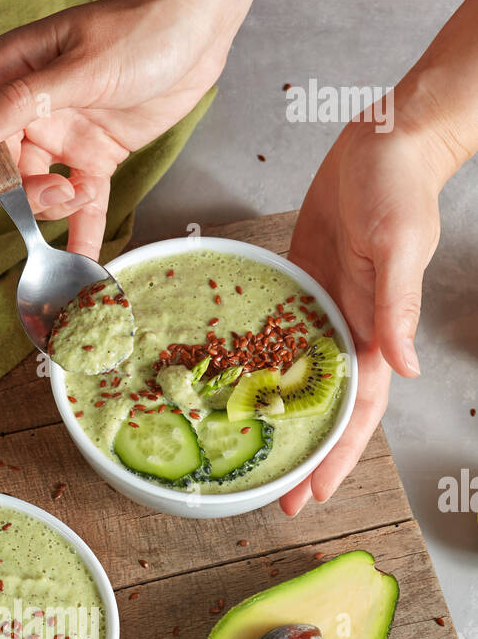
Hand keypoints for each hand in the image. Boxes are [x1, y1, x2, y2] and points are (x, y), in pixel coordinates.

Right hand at [0, 0, 261, 258]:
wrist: (196, 30)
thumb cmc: (138, 30)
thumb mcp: (79, 67)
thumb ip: (23, 102)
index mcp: (11, 74)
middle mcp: (30, 109)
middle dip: (19, 191)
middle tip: (54, 192)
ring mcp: (63, 135)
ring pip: (36, 190)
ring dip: (53, 207)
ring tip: (81, 195)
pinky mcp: (95, 157)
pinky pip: (81, 202)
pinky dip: (82, 231)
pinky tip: (81, 261)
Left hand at [281, 112, 441, 514]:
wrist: (384, 138)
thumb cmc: (398, 185)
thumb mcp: (398, 244)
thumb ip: (397, 307)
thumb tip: (405, 368)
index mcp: (375, 333)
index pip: (358, 412)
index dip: (337, 456)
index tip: (315, 494)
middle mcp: (348, 334)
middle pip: (324, 412)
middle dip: (305, 458)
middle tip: (277, 499)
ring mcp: (321, 315)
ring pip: (297, 386)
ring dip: (278, 424)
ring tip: (252, 459)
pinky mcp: (299, 290)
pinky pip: (276, 341)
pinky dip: (258, 369)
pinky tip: (233, 391)